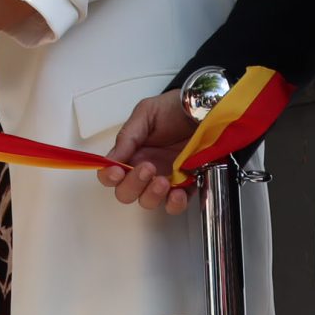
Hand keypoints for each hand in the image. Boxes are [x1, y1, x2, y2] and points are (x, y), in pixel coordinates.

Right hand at [97, 91, 202, 214]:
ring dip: (152, 195)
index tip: (117, 172)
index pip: (110, 175)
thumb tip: (110, 161)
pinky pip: (175, 205)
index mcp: (131, 154)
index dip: (109, 177)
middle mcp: (144, 170)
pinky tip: (178, 193)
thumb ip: (127, 137)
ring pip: (147, 201)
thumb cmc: (173, 109)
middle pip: (126, 193)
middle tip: (147, 168)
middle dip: (133, 185)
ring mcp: (163, 180)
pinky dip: (174, 204)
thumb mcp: (146, 113)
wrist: (205, 110)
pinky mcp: (185, 186)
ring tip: (163, 181)